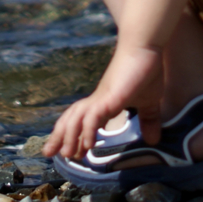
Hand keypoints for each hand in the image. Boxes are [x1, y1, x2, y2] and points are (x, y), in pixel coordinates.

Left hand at [43, 45, 163, 159]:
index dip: (72, 134)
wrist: (145, 47)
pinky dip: (88, 130)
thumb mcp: (149, 102)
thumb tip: (153, 139)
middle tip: (49, 153)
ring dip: (69, 136)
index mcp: (103, 102)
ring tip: (65, 154)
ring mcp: (101, 97)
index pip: (81, 119)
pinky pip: (93, 116)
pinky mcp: (109, 96)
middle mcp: (97, 100)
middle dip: (59, 136)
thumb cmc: (146, 71)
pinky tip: (88, 145)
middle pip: (71, 118)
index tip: (67, 152)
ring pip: (77, 117)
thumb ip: (149, 119)